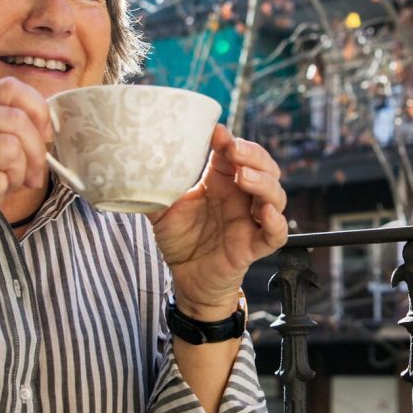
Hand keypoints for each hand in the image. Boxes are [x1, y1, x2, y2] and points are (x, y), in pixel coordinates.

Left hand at [151, 126, 287, 316]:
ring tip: (244, 176)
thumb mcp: (162, 210)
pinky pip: (276, 234)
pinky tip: (266, 212)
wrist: (186, 279)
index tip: (216, 133)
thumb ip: (154, 188)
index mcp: (221, 182)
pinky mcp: (254, 246)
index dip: (230, 141)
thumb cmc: (180, 241)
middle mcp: (240, 198)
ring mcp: (250, 221)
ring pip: (275, 195)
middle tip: (234, 150)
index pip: (235, 153)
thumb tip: (136, 164)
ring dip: (263, 182)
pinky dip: (276, 222)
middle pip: (264, 167)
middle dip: (253, 154)